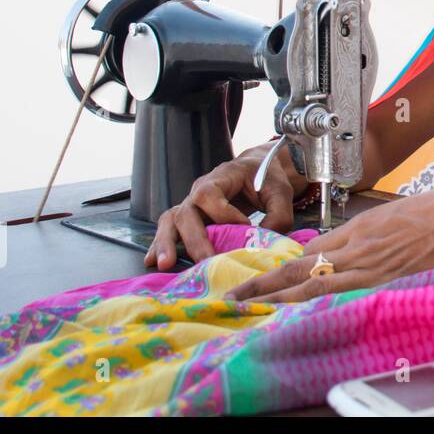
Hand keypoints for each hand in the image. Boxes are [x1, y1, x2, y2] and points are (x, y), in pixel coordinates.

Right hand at [144, 140, 305, 269]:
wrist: (258, 169)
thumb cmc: (268, 179)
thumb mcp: (281, 193)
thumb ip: (278, 216)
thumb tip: (263, 244)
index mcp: (222, 177)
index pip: (211, 194)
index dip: (224, 214)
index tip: (245, 228)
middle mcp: (200, 190)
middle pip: (187, 211)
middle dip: (194, 238)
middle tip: (204, 260)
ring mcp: (192, 204)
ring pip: (171, 220)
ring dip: (166, 242)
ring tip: (164, 264)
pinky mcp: (190, 218)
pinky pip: (170, 229)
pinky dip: (161, 245)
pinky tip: (152, 262)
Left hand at [224, 168, 433, 302]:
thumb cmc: (428, 209)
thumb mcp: (383, 215)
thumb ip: (353, 235)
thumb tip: (323, 251)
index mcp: (358, 230)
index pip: (306, 254)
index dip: (275, 268)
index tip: (251, 278)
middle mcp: (361, 250)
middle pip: (303, 273)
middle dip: (267, 286)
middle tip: (237, 296)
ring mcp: (373, 267)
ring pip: (318, 285)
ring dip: (283, 295)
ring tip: (256, 303)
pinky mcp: (386, 276)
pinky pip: (343, 288)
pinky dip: (316, 295)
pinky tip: (300, 300)